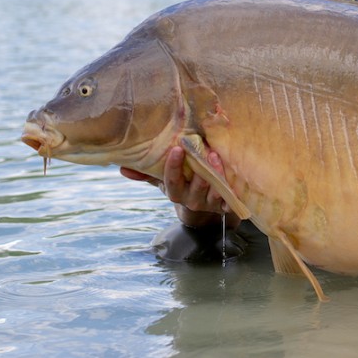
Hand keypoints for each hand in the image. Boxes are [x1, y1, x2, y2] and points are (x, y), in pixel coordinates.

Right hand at [119, 146, 239, 228]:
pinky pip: (231, 200)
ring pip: (214, 191)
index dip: (173, 166)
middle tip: (205, 152)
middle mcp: (192, 200)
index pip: (172, 181)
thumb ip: (147, 173)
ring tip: (217, 157)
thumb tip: (122, 167)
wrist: (203, 208)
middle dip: (201, 170)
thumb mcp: (164, 181)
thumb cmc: (182, 185)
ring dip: (217, 175)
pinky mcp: (226, 205)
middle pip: (196, 187)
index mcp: (175, 193)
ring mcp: (210, 203)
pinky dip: (233, 191)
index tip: (177, 148)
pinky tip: (235, 178)